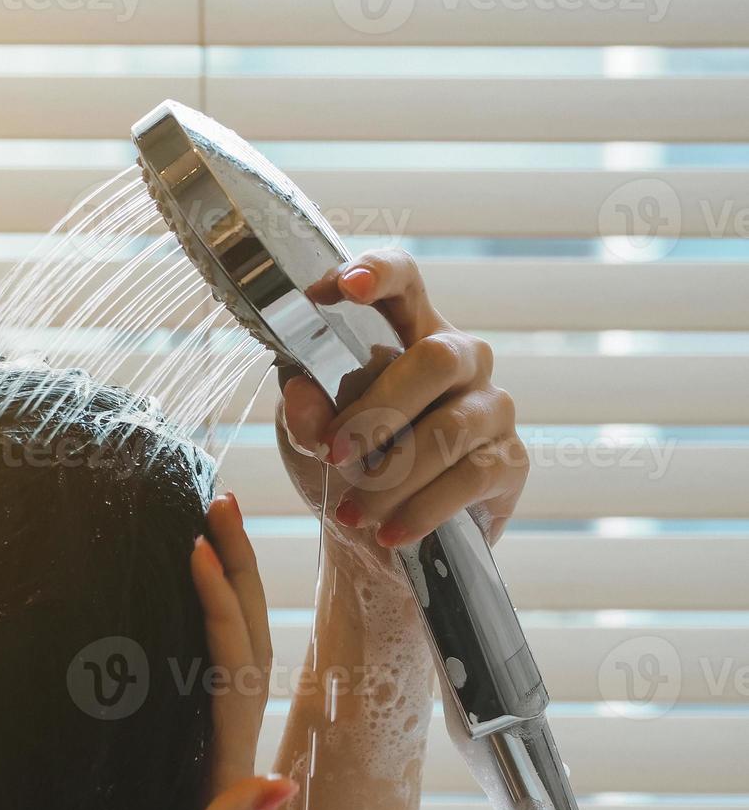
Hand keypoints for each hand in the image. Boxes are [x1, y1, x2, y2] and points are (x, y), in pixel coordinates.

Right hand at [175, 493, 297, 809]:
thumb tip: (281, 783)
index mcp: (228, 759)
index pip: (232, 663)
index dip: (219, 605)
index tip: (201, 547)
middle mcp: (228, 740)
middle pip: (242, 636)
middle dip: (236, 566)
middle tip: (220, 501)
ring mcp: (212, 741)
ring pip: (228, 646)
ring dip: (226, 582)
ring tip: (211, 526)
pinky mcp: (191, 747)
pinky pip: (203, 670)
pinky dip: (200, 622)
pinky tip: (186, 588)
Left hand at [277, 249, 526, 546]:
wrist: (372, 536)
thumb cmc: (343, 466)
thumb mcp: (308, 436)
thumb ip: (302, 410)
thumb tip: (300, 393)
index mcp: (406, 333)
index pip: (404, 281)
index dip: (379, 273)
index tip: (344, 287)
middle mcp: (460, 358)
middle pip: (436, 358)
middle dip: (379, 410)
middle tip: (334, 452)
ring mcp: (491, 407)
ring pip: (448, 428)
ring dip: (391, 475)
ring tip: (353, 512)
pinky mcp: (510, 460)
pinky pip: (469, 478)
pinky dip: (420, 509)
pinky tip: (389, 532)